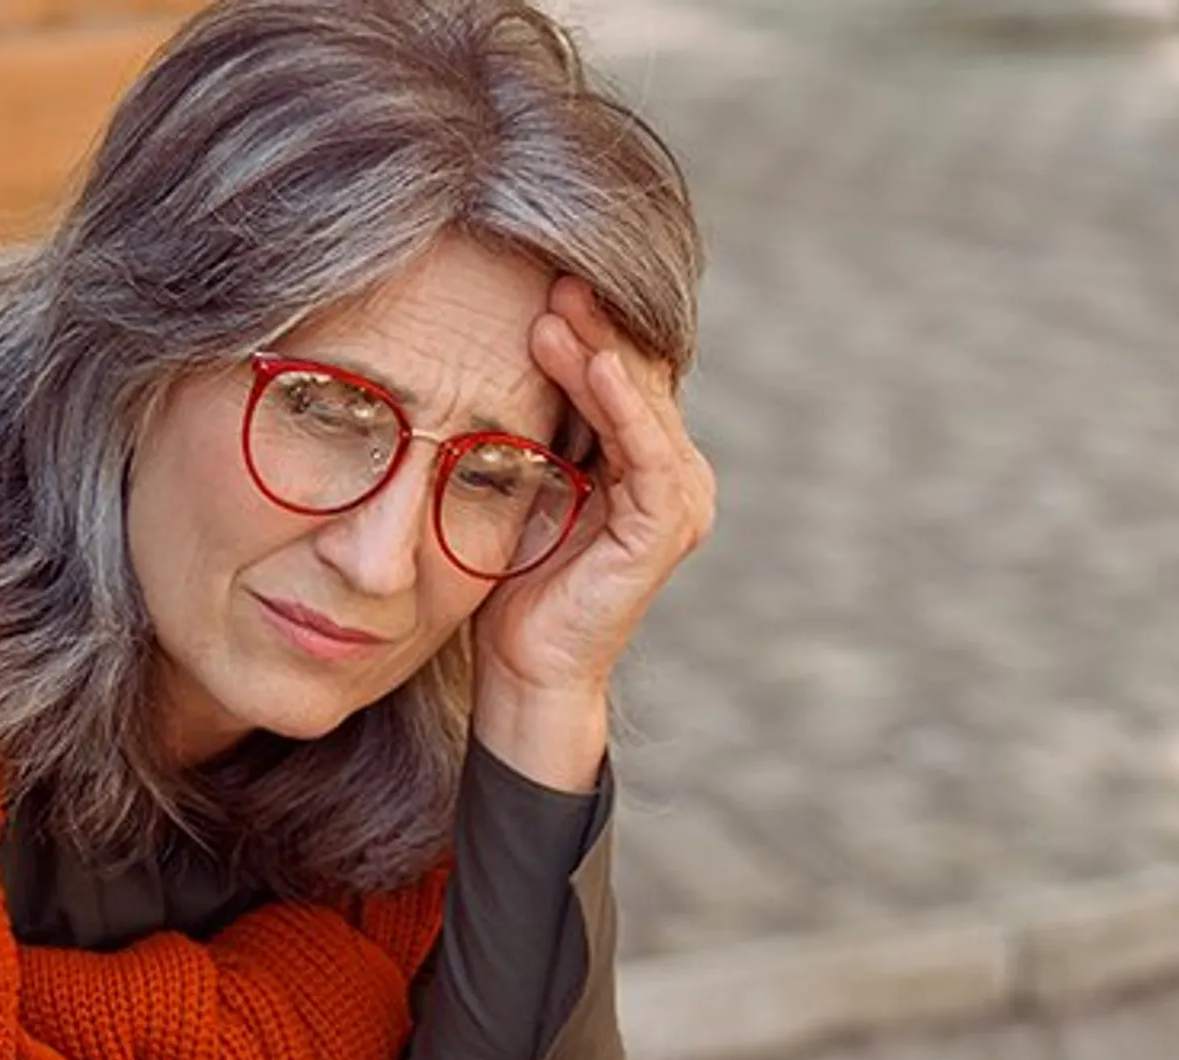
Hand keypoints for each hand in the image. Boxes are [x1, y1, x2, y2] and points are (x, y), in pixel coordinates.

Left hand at [470, 276, 715, 788]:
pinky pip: (648, 453)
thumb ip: (534, 424)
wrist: (523, 667)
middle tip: (552, 273)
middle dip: (597, 324)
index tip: (539, 278)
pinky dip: (622, 405)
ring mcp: (677, 499)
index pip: (619, 372)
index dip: (587, 325)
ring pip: (644, 405)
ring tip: (560, 309)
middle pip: (638, 377)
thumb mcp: (522, 481)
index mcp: (640, 459)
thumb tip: (500, 348)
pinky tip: (589, 364)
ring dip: (603, 351)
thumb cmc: (514, 579)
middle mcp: (670, 473)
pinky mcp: (666, 528)